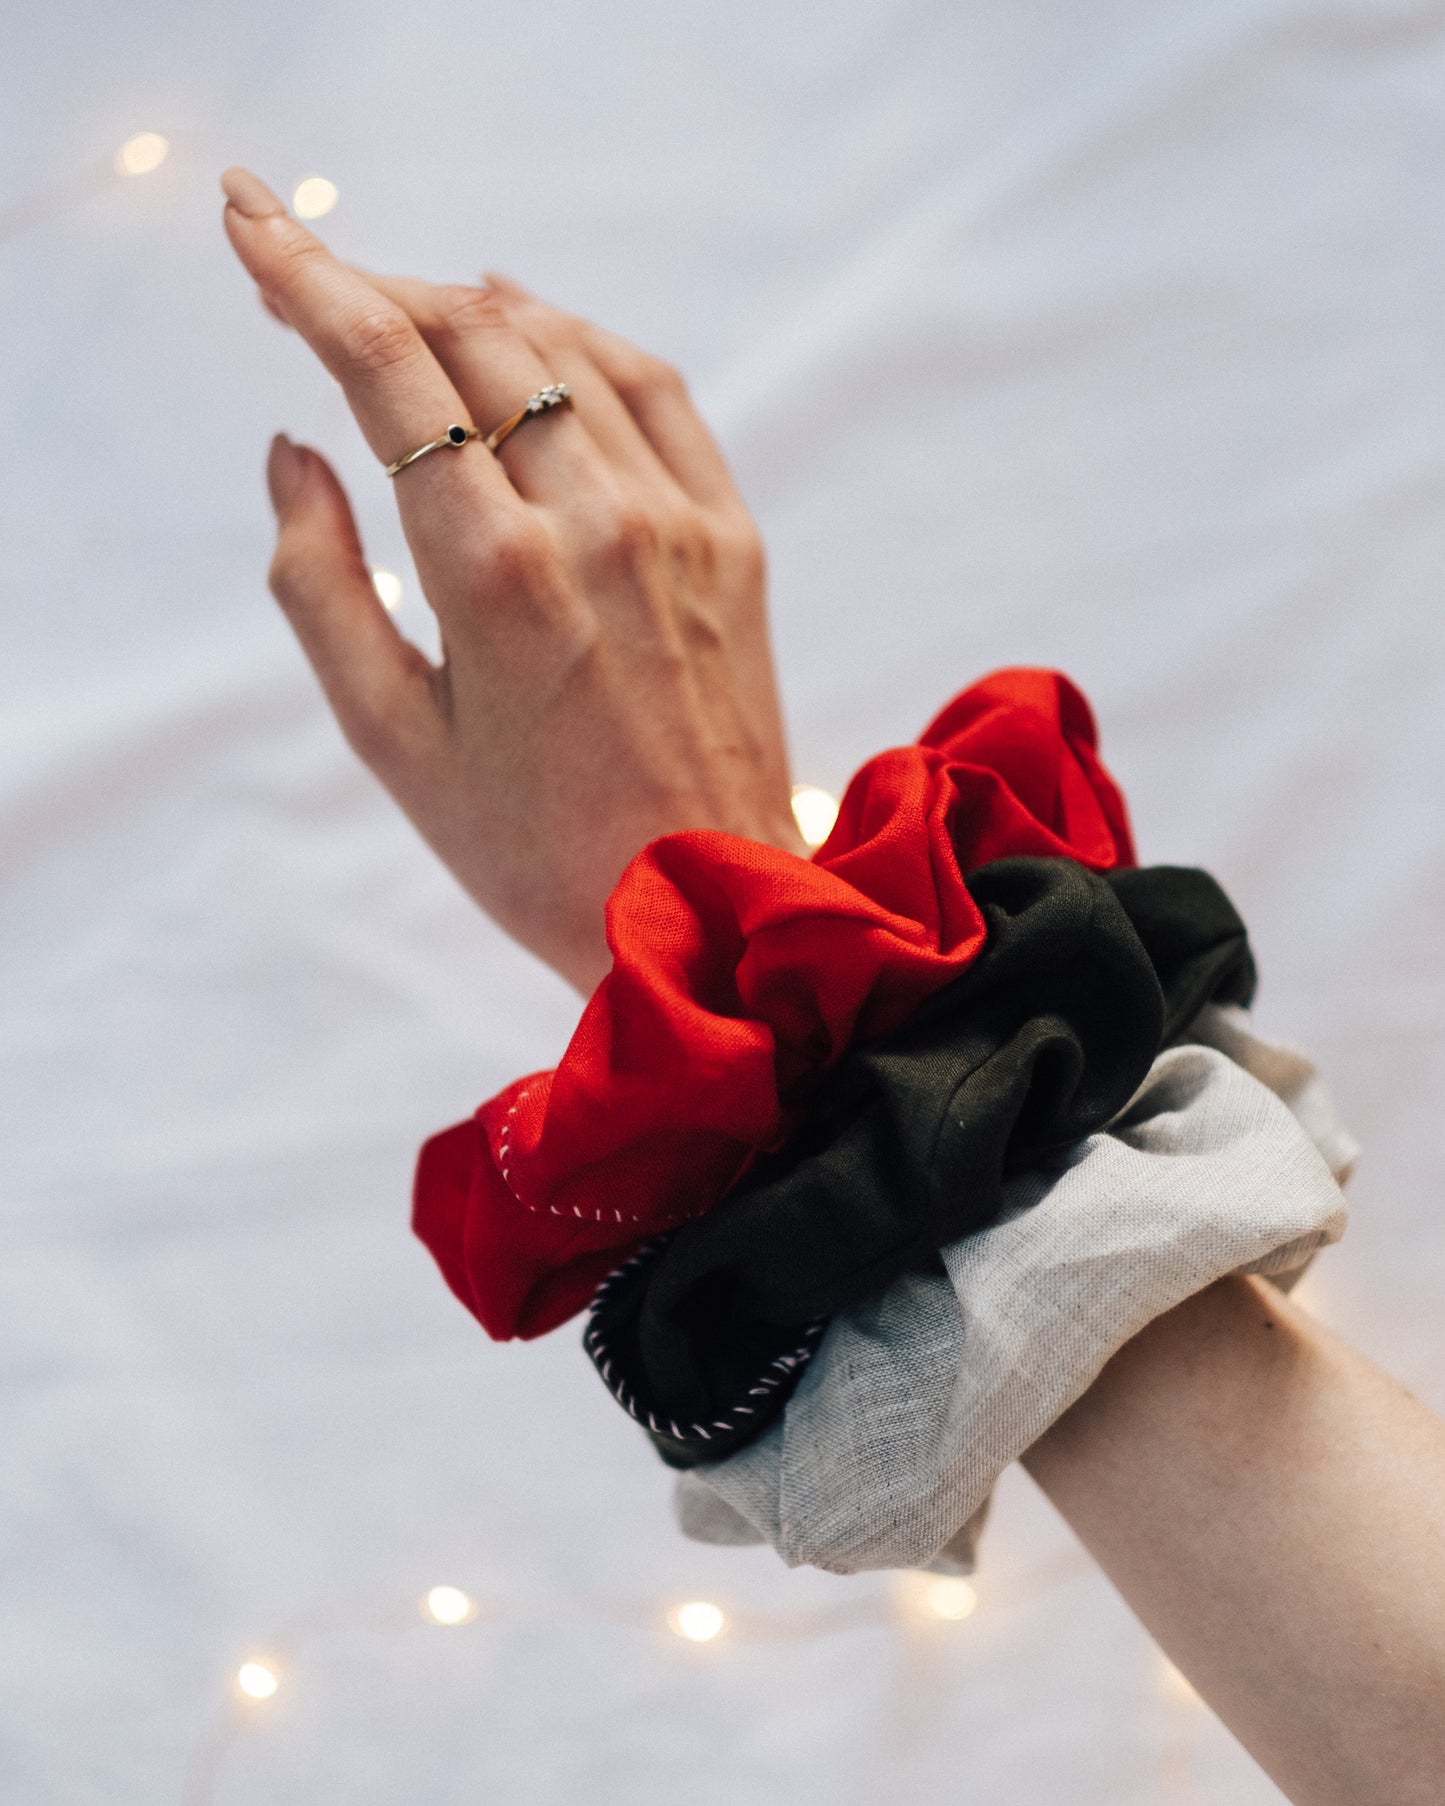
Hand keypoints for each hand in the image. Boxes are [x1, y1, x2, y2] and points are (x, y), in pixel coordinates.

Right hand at [220, 167, 803, 993]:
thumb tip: (291, 453)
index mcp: (497, 574)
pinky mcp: (734, 541)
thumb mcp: (394, 743)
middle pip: (472, 338)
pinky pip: (657, 392)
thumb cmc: (532, 851)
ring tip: (403, 307)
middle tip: (310, 285)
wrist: (703, 910)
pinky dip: (582, 341)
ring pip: (563, 348)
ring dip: (470, 308)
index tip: (252, 217)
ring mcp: (679, 523)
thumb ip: (320, 588)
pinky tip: (534, 331)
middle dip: (375, 288)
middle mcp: (597, 522)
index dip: (309, 277)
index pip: (390, 372)